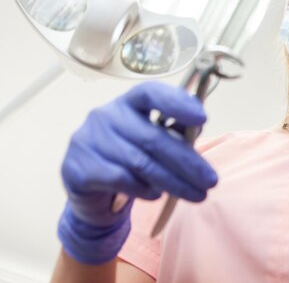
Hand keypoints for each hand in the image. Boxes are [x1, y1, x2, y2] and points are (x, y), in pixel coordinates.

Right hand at [58, 81, 217, 264]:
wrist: (93, 192)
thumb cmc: (132, 158)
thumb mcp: (156, 142)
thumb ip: (176, 131)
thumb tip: (198, 125)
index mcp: (128, 102)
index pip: (151, 93)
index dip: (177, 103)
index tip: (202, 118)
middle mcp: (105, 115)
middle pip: (152, 137)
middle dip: (187, 162)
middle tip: (211, 181)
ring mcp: (87, 140)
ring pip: (140, 163)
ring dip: (173, 182)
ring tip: (196, 194)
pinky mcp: (77, 168)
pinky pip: (120, 179)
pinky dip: (144, 189)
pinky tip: (157, 195)